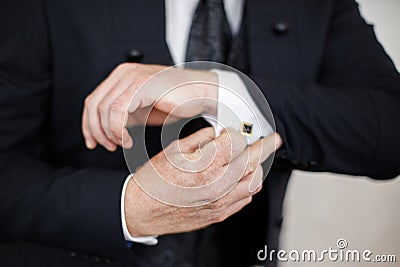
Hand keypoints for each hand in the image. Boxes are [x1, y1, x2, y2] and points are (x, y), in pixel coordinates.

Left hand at [82, 63, 217, 150]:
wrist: (201, 94)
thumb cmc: (175, 102)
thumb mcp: (140, 110)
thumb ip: (122, 116)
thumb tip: (103, 131)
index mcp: (121, 77)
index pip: (92, 101)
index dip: (88, 125)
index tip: (92, 143)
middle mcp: (123, 73)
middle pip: (94, 105)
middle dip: (96, 131)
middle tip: (108, 147)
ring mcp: (131, 77)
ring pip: (104, 109)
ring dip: (109, 133)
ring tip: (123, 144)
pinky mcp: (141, 85)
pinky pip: (118, 111)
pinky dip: (118, 130)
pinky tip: (128, 140)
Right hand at [124, 127, 281, 236]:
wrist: (141, 210)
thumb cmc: (153, 182)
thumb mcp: (174, 150)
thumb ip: (200, 139)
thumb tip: (216, 132)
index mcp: (204, 165)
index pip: (237, 142)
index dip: (238, 133)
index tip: (236, 131)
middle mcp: (216, 185)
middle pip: (252, 160)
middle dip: (265, 145)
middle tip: (272, 139)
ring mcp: (220, 202)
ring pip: (254, 181)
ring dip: (259, 166)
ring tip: (258, 157)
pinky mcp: (219, 214)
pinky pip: (245, 198)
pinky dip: (249, 184)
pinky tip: (243, 177)